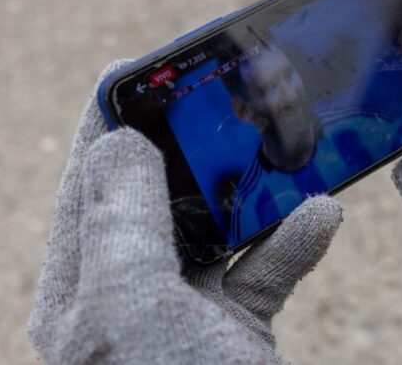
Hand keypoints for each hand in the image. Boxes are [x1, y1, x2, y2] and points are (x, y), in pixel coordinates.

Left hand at [28, 61, 342, 363]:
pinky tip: (320, 218)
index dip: (110, 120)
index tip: (146, 71)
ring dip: (250, 196)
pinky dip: (292, 244)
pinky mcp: (235, 329)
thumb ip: (120, 222)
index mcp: (81, 288)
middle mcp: (127, 296)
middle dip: (188, 149)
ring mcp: (183, 312)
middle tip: (224, 106)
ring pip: (215, 230)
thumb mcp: (130, 309)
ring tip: (279, 155)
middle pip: (154, 198)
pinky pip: (264, 272)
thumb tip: (117, 144)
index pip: (87, 183)